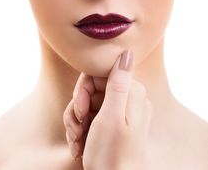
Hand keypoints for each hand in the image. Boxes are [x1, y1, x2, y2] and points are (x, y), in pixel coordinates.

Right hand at [63, 50, 152, 169]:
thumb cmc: (112, 156)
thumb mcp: (111, 116)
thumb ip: (118, 82)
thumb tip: (128, 51)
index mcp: (131, 93)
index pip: (99, 73)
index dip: (84, 88)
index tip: (80, 108)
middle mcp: (127, 100)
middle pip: (91, 89)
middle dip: (78, 108)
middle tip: (76, 127)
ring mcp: (119, 113)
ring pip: (87, 104)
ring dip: (75, 122)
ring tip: (76, 141)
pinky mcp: (112, 125)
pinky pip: (90, 117)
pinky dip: (80, 130)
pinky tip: (79, 146)